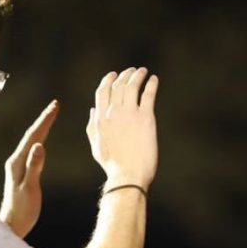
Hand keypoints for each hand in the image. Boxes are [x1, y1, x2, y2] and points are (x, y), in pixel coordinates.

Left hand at [1, 99, 59, 237]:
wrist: (12, 225)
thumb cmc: (21, 211)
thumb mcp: (29, 189)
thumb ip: (34, 167)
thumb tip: (40, 146)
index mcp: (17, 163)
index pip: (33, 137)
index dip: (44, 121)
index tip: (54, 107)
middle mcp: (15, 161)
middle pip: (31, 136)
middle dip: (43, 120)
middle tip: (55, 105)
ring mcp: (17, 166)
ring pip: (31, 142)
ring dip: (42, 128)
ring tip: (51, 116)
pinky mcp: (21, 172)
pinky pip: (32, 151)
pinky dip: (40, 140)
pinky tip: (43, 139)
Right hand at [86, 67, 158, 190]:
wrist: (128, 175)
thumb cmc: (112, 165)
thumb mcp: (96, 146)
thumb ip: (92, 127)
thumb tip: (92, 110)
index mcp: (100, 120)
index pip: (102, 92)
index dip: (108, 80)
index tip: (114, 75)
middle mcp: (113, 114)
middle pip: (118, 86)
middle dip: (124, 75)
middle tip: (132, 71)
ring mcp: (129, 114)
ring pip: (132, 86)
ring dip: (138, 75)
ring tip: (143, 72)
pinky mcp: (146, 118)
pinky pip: (148, 94)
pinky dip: (151, 84)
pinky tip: (154, 80)